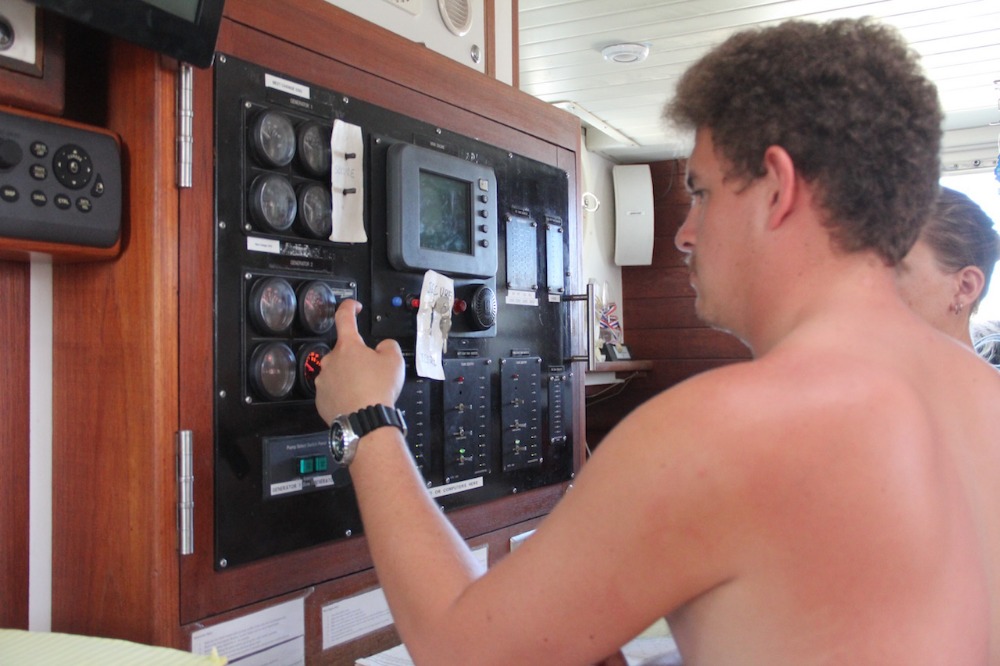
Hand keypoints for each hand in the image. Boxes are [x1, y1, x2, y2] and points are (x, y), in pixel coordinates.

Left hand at [314, 299, 403, 424]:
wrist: (365, 421)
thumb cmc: (377, 390)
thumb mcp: (394, 360)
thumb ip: (388, 345)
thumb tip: (382, 347)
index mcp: (348, 346)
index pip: (344, 318)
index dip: (349, 307)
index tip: (353, 306)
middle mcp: (331, 360)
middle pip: (343, 352)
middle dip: (356, 358)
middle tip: (372, 371)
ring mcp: (323, 380)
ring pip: (337, 372)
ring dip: (349, 376)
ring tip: (365, 390)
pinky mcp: (321, 399)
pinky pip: (333, 391)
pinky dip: (343, 393)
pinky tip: (356, 401)